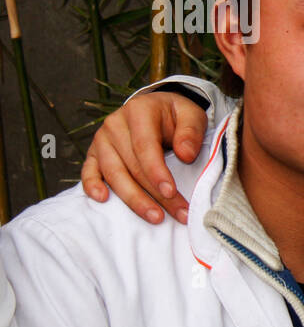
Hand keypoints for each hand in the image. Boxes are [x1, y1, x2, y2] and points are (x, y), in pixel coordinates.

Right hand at [80, 92, 207, 223]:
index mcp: (139, 112)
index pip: (144, 146)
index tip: (171, 192)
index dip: (157, 171)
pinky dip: (92, 185)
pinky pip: (89, 171)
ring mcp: (101, 139)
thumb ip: (191, 132)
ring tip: (155, 217)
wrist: (156, 108)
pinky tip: (103, 200)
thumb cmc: (175, 115)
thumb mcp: (191, 115)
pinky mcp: (94, 153)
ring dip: (133, 199)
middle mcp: (115, 125)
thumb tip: (186, 155)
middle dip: (155, 194)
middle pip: (131, 165)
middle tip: (178, 213)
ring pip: (113, 173)